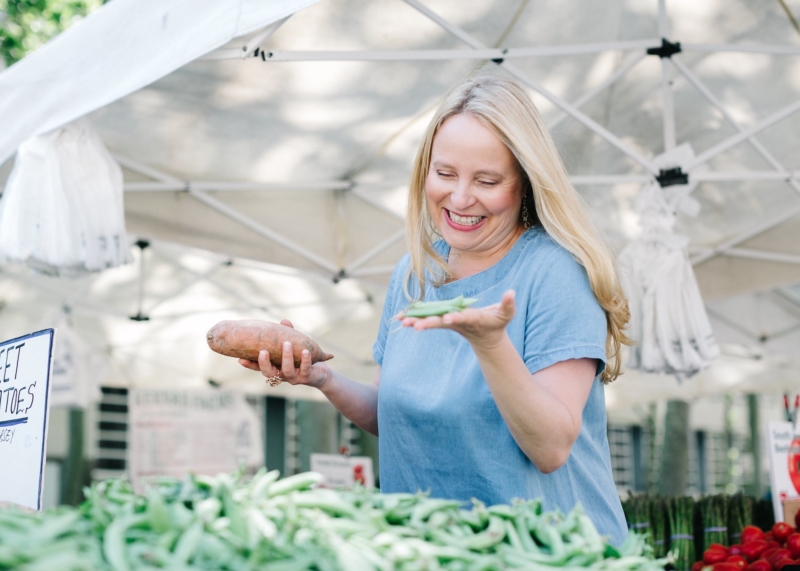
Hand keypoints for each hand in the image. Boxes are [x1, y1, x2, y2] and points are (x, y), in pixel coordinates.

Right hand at [238, 319, 330, 388]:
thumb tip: (283, 321)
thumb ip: (287, 335)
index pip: (259, 368)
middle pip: (268, 373)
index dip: (250, 365)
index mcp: (275, 367)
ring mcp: (294, 378)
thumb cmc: (302, 358)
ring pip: (287, 371)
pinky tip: (305, 351)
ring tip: (287, 343)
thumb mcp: (294, 345)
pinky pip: (305, 369)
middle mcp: (281, 375)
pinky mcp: (307, 378)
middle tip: (263, 351)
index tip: (240, 359)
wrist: (320, 373)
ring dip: (286, 357)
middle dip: (264, 363)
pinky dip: (305, 360)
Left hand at [399, 290, 515, 348]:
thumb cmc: (497, 323)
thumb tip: (512, 292)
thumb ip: (508, 304)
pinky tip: (400, 317)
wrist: (486, 339)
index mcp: (473, 319)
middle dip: (429, 324)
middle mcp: (458, 322)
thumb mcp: (506, 314)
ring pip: (431, 322)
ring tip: (402, 321)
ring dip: (416, 321)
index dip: (457, 318)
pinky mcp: (443, 321)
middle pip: (442, 322)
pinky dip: (414, 318)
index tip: (448, 319)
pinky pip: (427, 319)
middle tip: (415, 327)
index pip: (464, 318)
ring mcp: (450, 323)